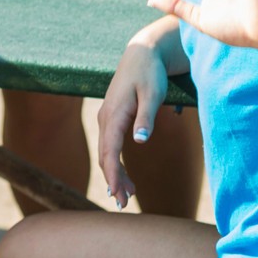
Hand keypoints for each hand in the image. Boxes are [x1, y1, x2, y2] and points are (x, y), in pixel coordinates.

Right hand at [95, 40, 168, 209]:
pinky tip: (125, 177)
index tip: (118, 195)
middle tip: (123, 204)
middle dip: (112, 180)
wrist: (142, 53)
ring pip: (106, 152)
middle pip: (105, 156)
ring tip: (127, 196)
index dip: (113, 175)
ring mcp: (106, 118)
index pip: (109, 151)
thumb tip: (140, 142)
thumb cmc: (150, 73)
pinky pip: (110, 146)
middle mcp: (105, 118)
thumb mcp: (152, 93)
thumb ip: (146, 118)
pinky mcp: (112, 118)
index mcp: (114, 114)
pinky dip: (115, 163)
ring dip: (114, 174)